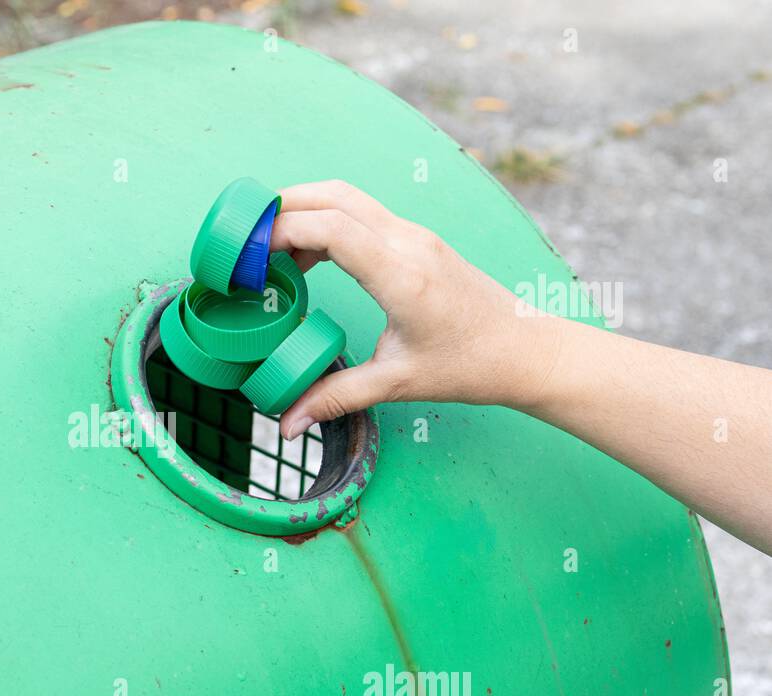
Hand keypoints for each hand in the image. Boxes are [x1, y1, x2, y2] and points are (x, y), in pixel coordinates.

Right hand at [269, 180, 558, 438]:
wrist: (526, 350)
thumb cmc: (470, 365)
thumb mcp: (397, 384)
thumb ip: (336, 398)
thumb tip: (288, 424)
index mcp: (402, 275)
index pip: (332, 228)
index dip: (284, 231)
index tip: (250, 254)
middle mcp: (408, 243)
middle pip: (334, 195)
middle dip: (283, 207)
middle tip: (245, 238)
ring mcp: (415, 235)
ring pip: (348, 198)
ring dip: (305, 211)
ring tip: (270, 249)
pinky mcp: (417, 240)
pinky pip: (362, 214)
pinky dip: (327, 222)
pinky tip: (309, 258)